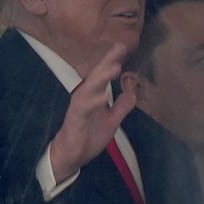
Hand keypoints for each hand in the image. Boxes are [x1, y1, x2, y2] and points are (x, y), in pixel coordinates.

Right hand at [47, 42, 134, 184]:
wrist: (71, 156)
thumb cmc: (88, 137)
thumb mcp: (111, 122)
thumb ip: (121, 108)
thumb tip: (132, 93)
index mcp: (94, 96)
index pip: (104, 76)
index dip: (113, 61)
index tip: (124, 46)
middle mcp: (85, 97)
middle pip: (97, 76)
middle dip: (108, 61)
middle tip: (120, 47)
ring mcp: (79, 107)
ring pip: (90, 88)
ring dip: (102, 77)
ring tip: (115, 67)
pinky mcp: (74, 120)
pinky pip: (84, 109)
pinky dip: (94, 102)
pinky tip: (103, 97)